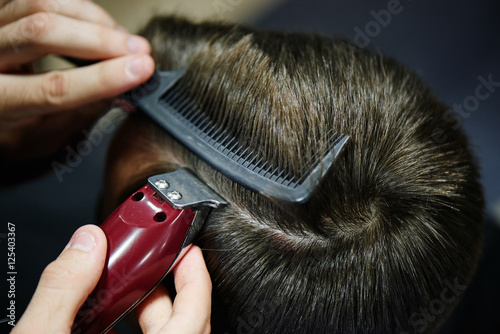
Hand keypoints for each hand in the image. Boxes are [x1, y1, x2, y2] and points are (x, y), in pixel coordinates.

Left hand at [0, 0, 153, 160]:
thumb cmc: (11, 126)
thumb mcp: (44, 138)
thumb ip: (80, 115)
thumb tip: (121, 90)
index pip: (53, 87)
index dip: (102, 78)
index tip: (139, 72)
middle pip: (42, 32)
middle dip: (101, 40)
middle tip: (140, 51)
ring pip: (42, 4)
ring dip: (95, 20)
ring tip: (125, 40)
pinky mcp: (2, 10)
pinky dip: (80, 7)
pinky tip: (100, 24)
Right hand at [12, 225, 211, 333]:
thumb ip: (64, 287)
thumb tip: (85, 243)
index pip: (197, 307)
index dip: (196, 272)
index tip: (188, 247)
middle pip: (182, 317)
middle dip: (162, 282)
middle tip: (147, 258)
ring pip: (166, 332)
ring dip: (142, 305)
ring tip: (120, 284)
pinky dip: (128, 327)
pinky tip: (103, 321)